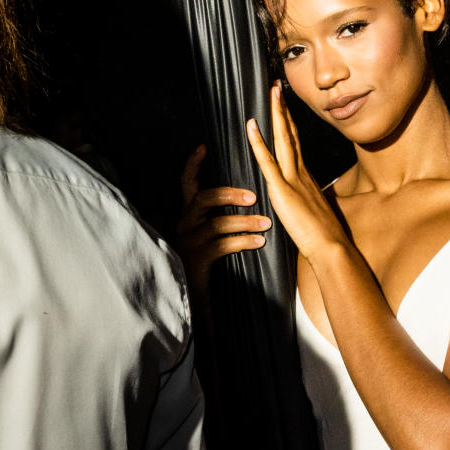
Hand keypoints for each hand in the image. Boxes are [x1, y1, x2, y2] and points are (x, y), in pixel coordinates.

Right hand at [176, 144, 270, 303]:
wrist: (198, 302)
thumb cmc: (210, 264)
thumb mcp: (213, 237)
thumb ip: (220, 218)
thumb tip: (246, 197)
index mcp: (188, 217)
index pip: (186, 185)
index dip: (192, 165)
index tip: (203, 146)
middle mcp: (184, 227)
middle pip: (202, 199)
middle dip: (229, 194)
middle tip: (254, 195)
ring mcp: (188, 244)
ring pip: (215, 224)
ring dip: (244, 222)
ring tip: (266, 224)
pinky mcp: (195, 262)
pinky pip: (220, 246)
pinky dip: (242, 242)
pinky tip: (259, 242)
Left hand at [246, 84, 348, 263]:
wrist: (331, 248)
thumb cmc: (325, 237)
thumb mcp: (316, 212)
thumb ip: (309, 201)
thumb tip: (307, 201)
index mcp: (307, 178)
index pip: (296, 144)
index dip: (289, 123)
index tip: (284, 106)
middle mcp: (302, 172)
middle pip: (291, 134)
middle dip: (283, 110)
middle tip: (277, 88)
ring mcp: (293, 179)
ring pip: (283, 139)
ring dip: (276, 114)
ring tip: (271, 92)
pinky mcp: (283, 190)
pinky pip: (268, 160)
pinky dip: (259, 141)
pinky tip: (252, 125)